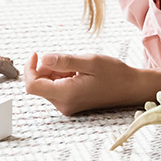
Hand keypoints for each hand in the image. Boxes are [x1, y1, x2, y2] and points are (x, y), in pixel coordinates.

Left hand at [24, 52, 143, 115]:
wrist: (131, 88)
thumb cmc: (114, 74)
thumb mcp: (90, 62)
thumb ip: (64, 61)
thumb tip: (43, 58)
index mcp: (66, 94)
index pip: (32, 86)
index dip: (29, 68)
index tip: (36, 54)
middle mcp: (63, 104)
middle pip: (40, 85)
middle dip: (47, 69)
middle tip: (68, 59)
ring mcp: (67, 106)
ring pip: (49, 86)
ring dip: (57, 73)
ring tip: (79, 67)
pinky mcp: (71, 105)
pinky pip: (58, 89)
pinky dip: (63, 78)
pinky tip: (80, 74)